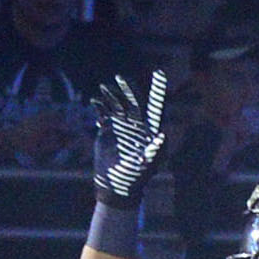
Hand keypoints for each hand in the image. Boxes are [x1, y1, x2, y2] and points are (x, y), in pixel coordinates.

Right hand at [86, 71, 167, 207]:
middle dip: (128, 89)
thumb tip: (163, 136)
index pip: (155, 107)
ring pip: (118, 106)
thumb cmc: (136, 176)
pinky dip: (100, 107)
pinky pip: (104, 115)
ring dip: (111, 96)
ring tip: (103, 87)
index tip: (159, 74)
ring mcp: (123, 127)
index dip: (157, 91)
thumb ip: (154, 150)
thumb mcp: (146, 164)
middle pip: (134, 102)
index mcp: (150, 130)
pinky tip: (95, 102)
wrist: (117, 184)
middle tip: (120, 77)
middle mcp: (138, 126)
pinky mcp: (108, 131)